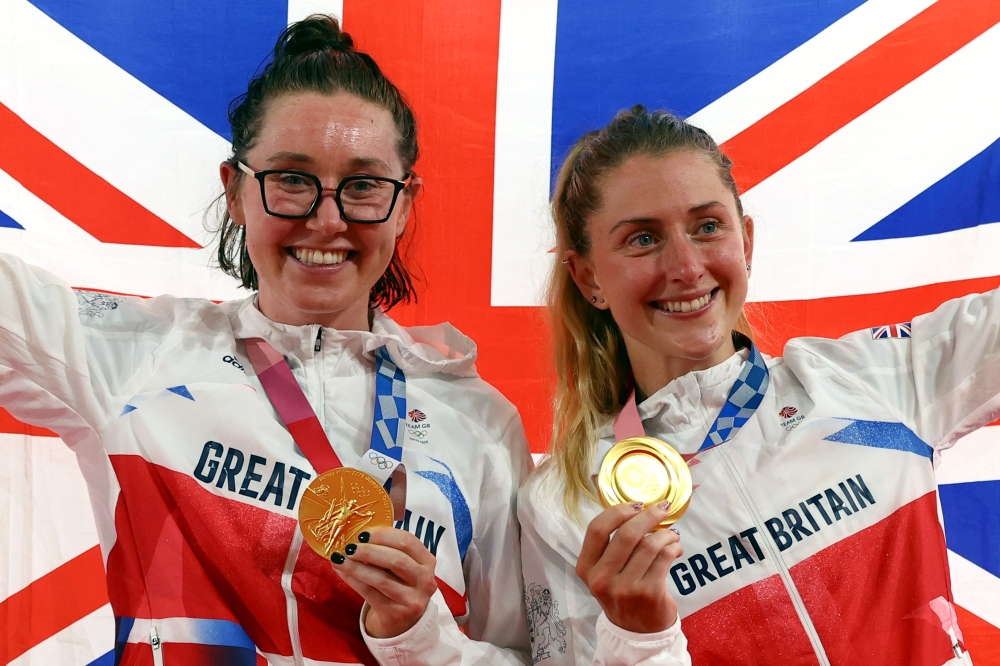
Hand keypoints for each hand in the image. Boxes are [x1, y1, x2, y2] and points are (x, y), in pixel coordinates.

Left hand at [331, 527, 437, 637]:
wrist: (401, 622)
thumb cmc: (399, 585)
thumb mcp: (403, 566)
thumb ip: (388, 549)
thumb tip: (358, 534)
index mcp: (427, 561)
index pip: (408, 541)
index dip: (384, 535)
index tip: (363, 533)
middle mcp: (424, 580)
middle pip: (396, 560)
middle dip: (369, 551)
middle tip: (349, 547)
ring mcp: (412, 599)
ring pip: (381, 579)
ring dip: (357, 566)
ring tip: (340, 558)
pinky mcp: (396, 614)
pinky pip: (370, 593)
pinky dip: (353, 580)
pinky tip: (341, 572)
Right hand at [576, 502, 682, 633]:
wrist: (636, 633)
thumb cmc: (621, 593)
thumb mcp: (604, 572)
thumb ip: (611, 545)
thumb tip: (636, 509)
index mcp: (586, 568)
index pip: (597, 529)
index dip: (617, 511)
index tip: (636, 504)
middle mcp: (602, 579)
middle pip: (626, 534)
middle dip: (648, 515)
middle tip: (662, 508)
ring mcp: (625, 588)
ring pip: (649, 545)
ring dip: (665, 533)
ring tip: (672, 534)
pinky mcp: (649, 593)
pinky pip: (664, 558)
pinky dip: (673, 547)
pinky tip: (675, 548)